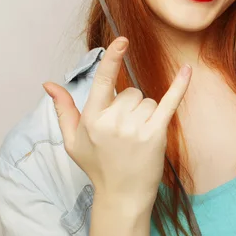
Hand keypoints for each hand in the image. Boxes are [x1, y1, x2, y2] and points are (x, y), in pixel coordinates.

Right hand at [42, 37, 191, 212]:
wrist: (122, 195)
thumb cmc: (98, 165)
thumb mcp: (72, 140)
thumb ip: (63, 109)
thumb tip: (48, 84)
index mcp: (92, 119)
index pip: (102, 81)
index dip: (113, 59)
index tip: (122, 40)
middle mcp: (113, 122)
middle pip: (130, 92)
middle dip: (130, 106)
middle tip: (125, 132)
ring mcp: (135, 128)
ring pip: (147, 100)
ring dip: (145, 113)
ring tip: (136, 137)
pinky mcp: (156, 134)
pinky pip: (169, 102)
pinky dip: (179, 86)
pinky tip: (186, 70)